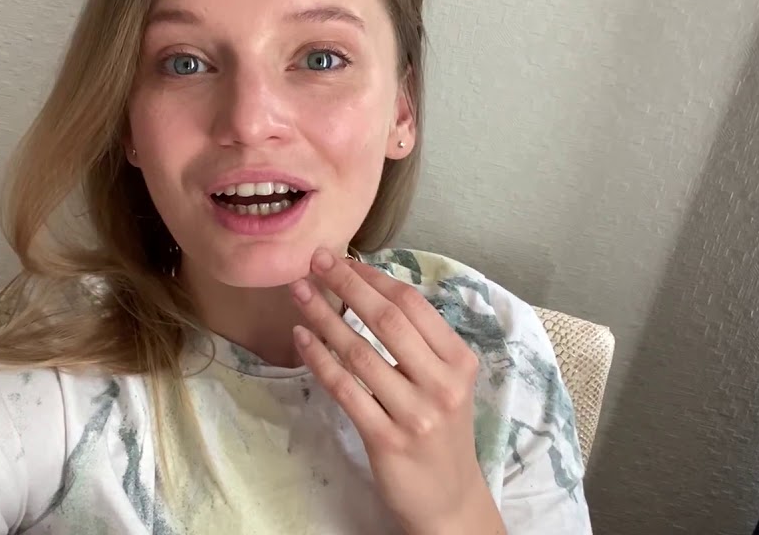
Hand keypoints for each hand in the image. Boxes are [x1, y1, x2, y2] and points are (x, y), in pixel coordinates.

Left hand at [289, 249, 505, 534]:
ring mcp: (415, 412)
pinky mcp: (386, 438)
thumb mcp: (446, 382)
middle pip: (386, 320)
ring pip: (359, 352)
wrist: (449, 499)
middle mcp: (442, 383)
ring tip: (298, 293)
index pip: (412, 305)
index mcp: (459, 361)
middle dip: (346, 285)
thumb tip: (370, 289)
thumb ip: (419, 343)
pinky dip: (319, 359)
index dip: (374, 278)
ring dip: (323, 317)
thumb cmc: (441, 431)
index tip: (344, 259)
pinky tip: (302, 337)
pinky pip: (345, 388)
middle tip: (315, 260)